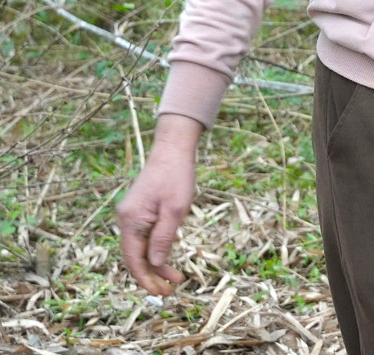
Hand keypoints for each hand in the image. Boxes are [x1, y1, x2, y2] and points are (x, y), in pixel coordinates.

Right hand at [116, 115, 200, 295]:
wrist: (173, 150)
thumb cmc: (176, 176)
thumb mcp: (175, 210)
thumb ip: (164, 238)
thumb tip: (155, 264)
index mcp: (131, 221)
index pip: (134, 259)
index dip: (146, 279)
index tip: (161, 292)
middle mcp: (126, 220)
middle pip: (136, 256)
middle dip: (152, 276)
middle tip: (171, 290)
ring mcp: (132, 215)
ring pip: (142, 247)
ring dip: (158, 264)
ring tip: (176, 278)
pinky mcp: (141, 211)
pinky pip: (146, 236)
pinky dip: (158, 248)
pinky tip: (171, 255)